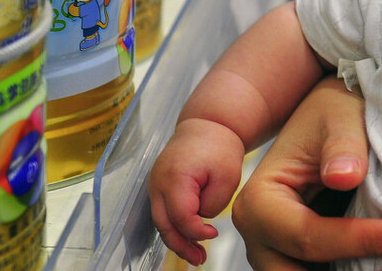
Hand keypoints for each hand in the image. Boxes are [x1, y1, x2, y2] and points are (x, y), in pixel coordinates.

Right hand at [149, 117, 246, 265]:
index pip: (181, 217)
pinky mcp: (159, 186)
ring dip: (177, 240)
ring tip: (196, 255)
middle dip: (181, 246)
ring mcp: (155, 184)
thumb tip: (200, 220)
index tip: (214, 233)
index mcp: (175, 177)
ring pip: (160, 221)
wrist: (207, 124)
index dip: (197, 231)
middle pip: (163, 224)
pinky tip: (189, 237)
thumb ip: (213, 205)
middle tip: (200, 259)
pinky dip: (174, 226)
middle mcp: (158, 182)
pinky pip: (163, 212)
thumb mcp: (226, 177)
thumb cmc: (218, 146)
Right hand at [232, 76, 381, 269]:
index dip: (361, 242)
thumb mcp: (339, 117)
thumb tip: (344, 176)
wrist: (334, 122)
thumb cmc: (333, 115)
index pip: (309, 238)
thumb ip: (343, 145)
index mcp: (258, 202)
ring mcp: (279, 255)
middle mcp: (260, 237)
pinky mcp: (302, 262)